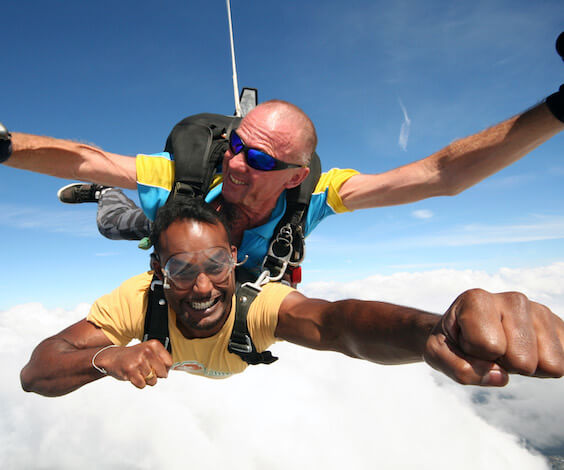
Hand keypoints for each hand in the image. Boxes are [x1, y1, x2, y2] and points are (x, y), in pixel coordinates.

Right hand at [96, 340, 172, 388]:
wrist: (113, 357)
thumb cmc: (133, 356)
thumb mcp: (149, 351)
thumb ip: (161, 359)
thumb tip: (169, 371)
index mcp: (154, 345)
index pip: (169, 362)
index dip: (165, 369)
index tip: (158, 368)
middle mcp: (147, 351)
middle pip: (163, 373)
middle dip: (156, 375)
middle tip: (147, 370)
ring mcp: (139, 361)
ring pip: (153, 380)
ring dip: (147, 380)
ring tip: (139, 372)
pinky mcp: (131, 371)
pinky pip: (143, 385)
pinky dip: (139, 384)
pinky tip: (134, 376)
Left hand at [423, 289, 563, 385]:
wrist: (465, 331)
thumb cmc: (452, 341)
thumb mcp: (437, 355)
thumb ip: (459, 369)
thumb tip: (500, 375)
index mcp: (477, 299)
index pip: (489, 345)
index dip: (474, 354)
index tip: (466, 342)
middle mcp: (513, 299)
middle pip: (522, 359)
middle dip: (503, 364)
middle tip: (489, 350)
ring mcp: (540, 311)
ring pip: (549, 364)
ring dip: (524, 367)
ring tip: (506, 350)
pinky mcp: (559, 326)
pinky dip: (543, 368)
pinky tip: (526, 352)